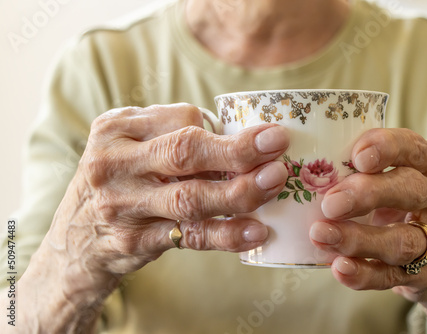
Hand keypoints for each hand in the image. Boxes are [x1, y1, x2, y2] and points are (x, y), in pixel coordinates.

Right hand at [37, 103, 289, 292]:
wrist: (75, 238)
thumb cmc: (117, 182)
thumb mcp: (129, 147)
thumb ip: (170, 137)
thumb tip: (240, 140)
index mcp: (115, 128)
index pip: (181, 118)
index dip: (225, 129)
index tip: (263, 137)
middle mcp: (114, 163)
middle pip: (183, 152)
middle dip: (237, 150)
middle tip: (277, 145)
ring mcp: (122, 204)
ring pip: (189, 197)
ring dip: (238, 191)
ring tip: (274, 183)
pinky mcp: (134, 241)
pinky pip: (188, 236)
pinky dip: (225, 234)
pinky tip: (255, 231)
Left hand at [309, 128, 426, 302]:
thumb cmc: (403, 201)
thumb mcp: (397, 175)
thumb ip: (365, 168)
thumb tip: (304, 163)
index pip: (413, 147)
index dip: (386, 148)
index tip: (356, 157)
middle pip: (409, 191)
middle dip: (367, 194)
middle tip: (330, 203)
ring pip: (401, 240)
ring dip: (357, 239)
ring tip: (321, 234)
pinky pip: (392, 275)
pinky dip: (364, 274)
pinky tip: (340, 267)